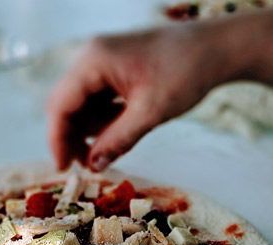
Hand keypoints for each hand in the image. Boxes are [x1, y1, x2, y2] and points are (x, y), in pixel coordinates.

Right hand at [46, 21, 251, 171]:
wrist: (215, 48)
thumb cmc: (185, 72)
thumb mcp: (150, 113)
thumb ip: (118, 140)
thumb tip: (93, 166)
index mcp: (94, 61)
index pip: (61, 105)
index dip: (58, 139)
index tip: (63, 168)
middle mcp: (91, 58)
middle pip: (66, 104)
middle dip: (71, 137)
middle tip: (84, 167)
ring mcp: (102, 62)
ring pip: (81, 104)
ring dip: (88, 131)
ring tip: (103, 156)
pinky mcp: (115, 69)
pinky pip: (97, 99)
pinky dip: (102, 121)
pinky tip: (115, 137)